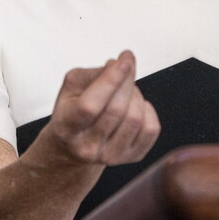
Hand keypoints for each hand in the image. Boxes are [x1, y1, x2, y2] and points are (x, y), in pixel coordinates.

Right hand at [41, 50, 159, 166]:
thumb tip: (118, 66)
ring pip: (135, 118)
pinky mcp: (131, 158)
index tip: (124, 61)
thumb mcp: (71, 87)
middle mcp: (87, 146)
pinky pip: (151, 129)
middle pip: (116, 109)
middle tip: (126, 66)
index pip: (90, 105)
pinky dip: (148, 110)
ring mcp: (110, 155)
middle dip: (126, 80)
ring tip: (126, 89)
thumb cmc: (72, 111)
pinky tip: (136, 105)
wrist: (74, 145)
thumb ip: (92, 74)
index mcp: (67, 126)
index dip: (110, 81)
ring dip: (135, 95)